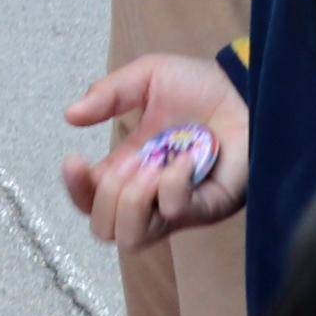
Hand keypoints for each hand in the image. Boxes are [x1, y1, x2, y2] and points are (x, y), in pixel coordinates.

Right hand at [59, 55, 250, 249]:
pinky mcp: (207, 208)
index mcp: (128, 169)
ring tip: (152, 167)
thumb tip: (70, 116)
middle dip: (106, 197)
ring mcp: (178, 207)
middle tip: (129, 164)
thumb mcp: (147, 78)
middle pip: (105, 230)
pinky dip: (172, 183)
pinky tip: (187, 156)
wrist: (245, 88)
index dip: (76, 189)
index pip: (89, 201)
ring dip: (133, 199)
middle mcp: (149, 195)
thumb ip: (108, 94)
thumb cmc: (201, 87)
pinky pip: (175, 212)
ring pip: (133, 238)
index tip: (76, 159)